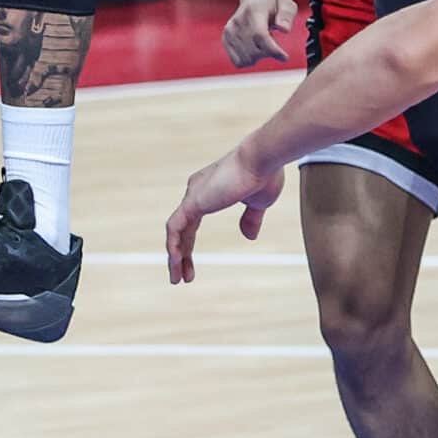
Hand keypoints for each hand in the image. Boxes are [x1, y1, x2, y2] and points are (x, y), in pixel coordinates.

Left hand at [166, 147, 284, 283]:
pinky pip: (174, 229)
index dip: (190, 243)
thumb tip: (248, 237)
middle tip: (184, 277)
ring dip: (175, 256)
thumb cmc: (264, 174)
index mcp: (210, 190)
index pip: (192, 221)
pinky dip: (173, 248)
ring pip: (176, 232)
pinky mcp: (193, 202)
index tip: (191, 264)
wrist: (263, 158)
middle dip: (183, 254)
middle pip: (183, 229)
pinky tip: (176, 265)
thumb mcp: (258, 202)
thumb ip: (250, 218)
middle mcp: (197, 191)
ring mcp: (193, 196)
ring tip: (177, 279)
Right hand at [220, 0, 297, 67]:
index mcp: (253, 10)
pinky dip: (249, 60)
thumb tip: (284, 29)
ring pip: (246, 59)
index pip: (260, 35)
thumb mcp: (286, 4)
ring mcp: (229, 31)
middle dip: (269, 53)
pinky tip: (255, 49)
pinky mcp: (226, 39)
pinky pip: (238, 61)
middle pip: (254, 50)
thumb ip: (287, 15)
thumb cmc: (273, 3)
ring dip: (259, 57)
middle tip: (275, 44)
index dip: (273, 51)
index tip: (285, 57)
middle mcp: (238, 21)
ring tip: (263, 44)